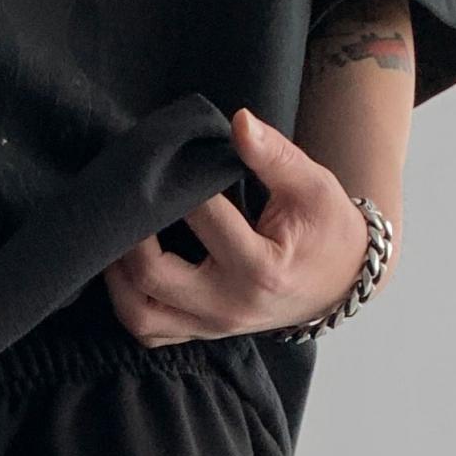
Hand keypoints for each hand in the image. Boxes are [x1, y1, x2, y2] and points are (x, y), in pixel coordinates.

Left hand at [103, 107, 384, 347]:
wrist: (339, 282)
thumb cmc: (325, 229)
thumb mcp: (312, 185)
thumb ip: (274, 154)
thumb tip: (239, 120)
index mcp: (260, 269)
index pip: (204, 219)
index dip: (182, 183)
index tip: (170, 158)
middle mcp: (229, 306)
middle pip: (153, 276)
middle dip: (131, 232)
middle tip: (128, 198)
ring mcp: (211, 328)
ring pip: (140, 316)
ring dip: (116, 277)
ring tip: (116, 234)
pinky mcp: (200, 334)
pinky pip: (149, 331)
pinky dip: (127, 303)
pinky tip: (124, 270)